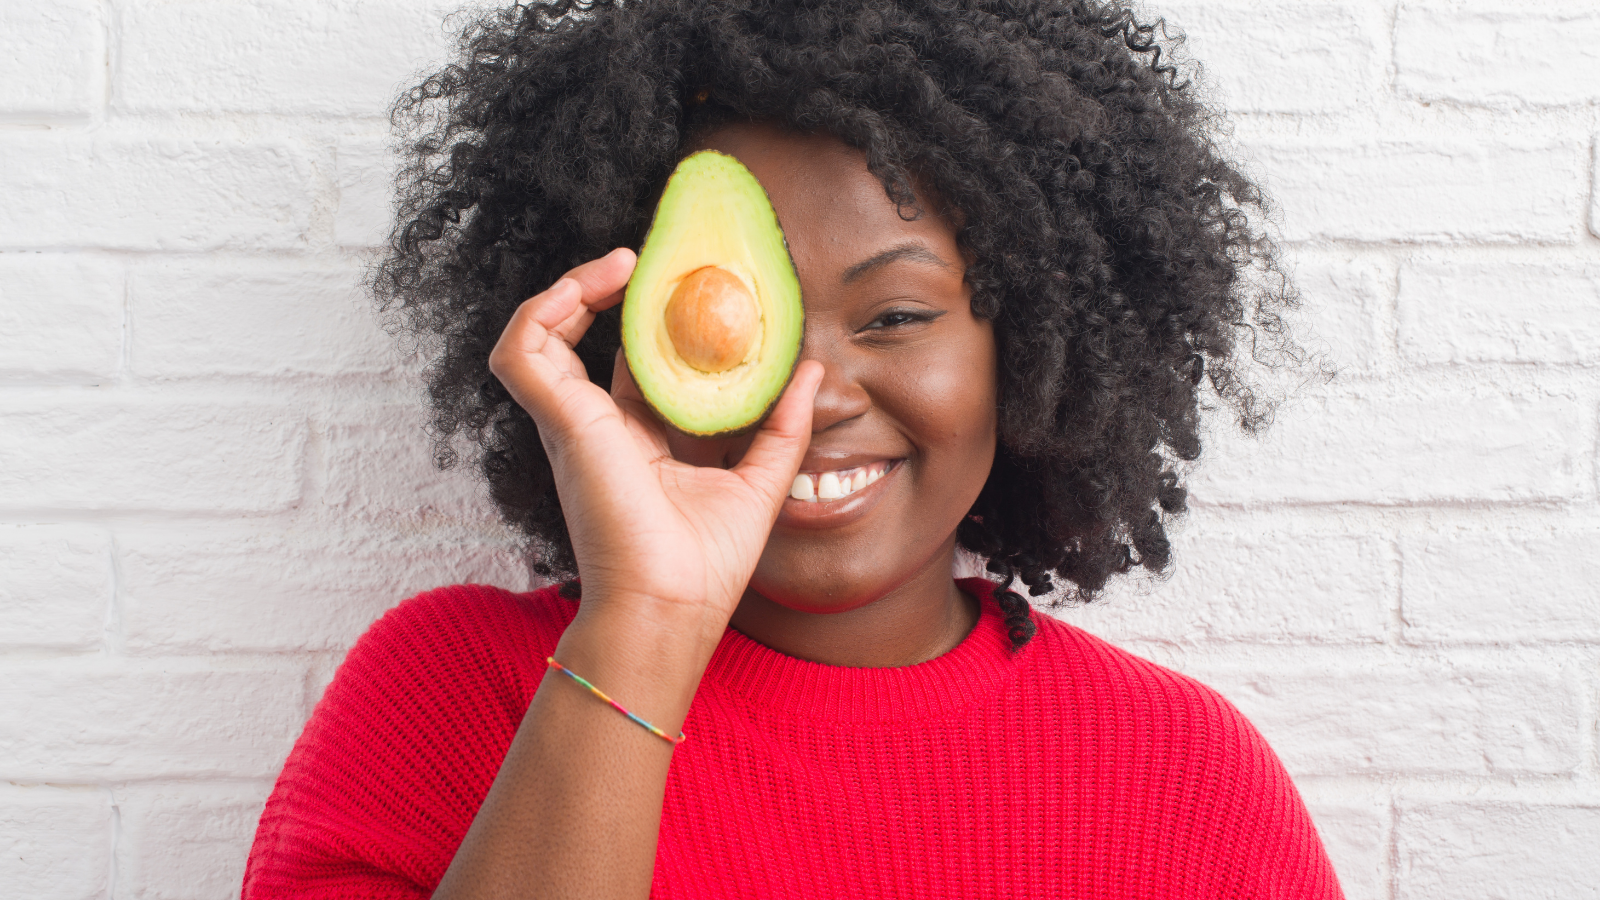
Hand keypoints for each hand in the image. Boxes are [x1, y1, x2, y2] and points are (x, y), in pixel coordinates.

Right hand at [488, 248, 822, 641]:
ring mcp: (572, 424)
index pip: (630, 365)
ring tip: (622, 266)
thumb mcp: (761, 482)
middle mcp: (596, 428)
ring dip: (570, 288)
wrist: (670, 608)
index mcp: (635, 442)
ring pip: (538, 335)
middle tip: (648, 265)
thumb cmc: (704, 568)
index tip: (685, 290)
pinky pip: (522, 351)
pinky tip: (588, 287)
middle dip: (604, 291)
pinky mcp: (560, 422)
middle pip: (581, 339)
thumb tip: (812, 370)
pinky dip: (539, 310)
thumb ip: (785, 426)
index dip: (649, 321)